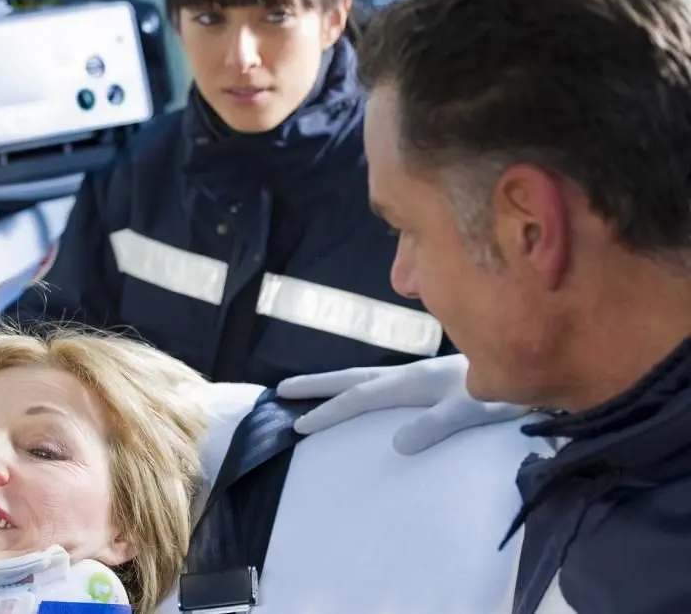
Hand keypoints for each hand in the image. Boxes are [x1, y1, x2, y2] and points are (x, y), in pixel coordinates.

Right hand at [277, 355, 528, 454]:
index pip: (360, 397)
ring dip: (334, 386)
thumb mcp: (471, 411)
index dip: (329, 410)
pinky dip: (358, 390)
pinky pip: (380, 386)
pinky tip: (357, 398)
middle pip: (352, 379)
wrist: (531, 368)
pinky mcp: (427, 384)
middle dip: (317, 386)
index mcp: (412, 382)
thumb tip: (396, 444)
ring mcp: (416, 379)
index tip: (299, 424)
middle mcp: (408, 376)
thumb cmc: (504, 393)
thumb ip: (437, 425)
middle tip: (281, 390)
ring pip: (364, 379)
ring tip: (306, 391)